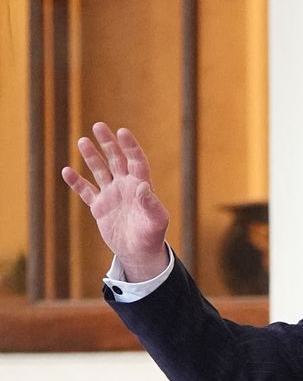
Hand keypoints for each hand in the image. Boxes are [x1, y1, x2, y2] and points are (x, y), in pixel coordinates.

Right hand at [61, 123, 169, 281]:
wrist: (139, 254)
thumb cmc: (152, 236)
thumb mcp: (156, 221)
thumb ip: (150, 204)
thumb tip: (143, 187)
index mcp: (140, 186)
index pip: (136, 161)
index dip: (130, 147)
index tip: (122, 132)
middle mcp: (125, 186)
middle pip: (116, 159)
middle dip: (108, 144)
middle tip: (98, 126)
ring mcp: (111, 195)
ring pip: (99, 171)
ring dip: (91, 157)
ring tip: (82, 141)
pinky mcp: (99, 207)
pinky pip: (86, 191)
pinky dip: (76, 182)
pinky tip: (67, 171)